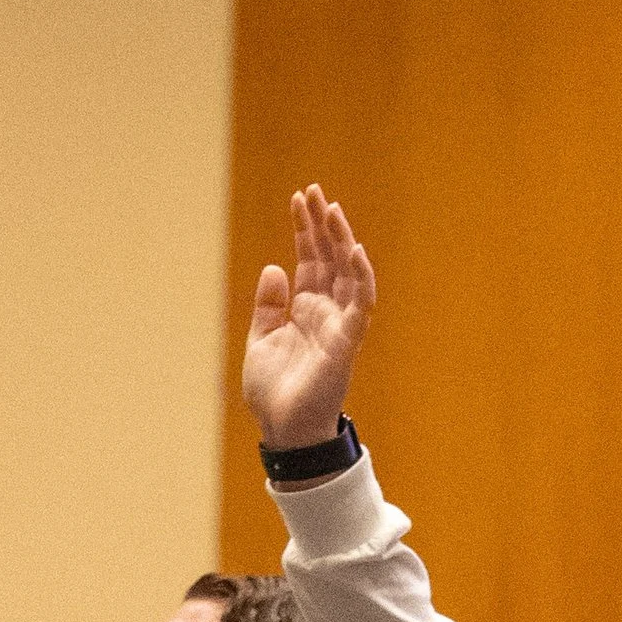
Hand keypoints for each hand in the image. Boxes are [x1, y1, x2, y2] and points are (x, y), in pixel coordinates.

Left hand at [242, 185, 376, 445]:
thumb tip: (274, 267)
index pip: (310, 260)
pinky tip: (353, 250)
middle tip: (314, 191)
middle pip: (329, 259)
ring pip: (347, 274)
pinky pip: (359, 305)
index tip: (299, 198)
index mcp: (305, 310)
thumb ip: (269, 306)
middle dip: (322, 224)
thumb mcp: (261, 339)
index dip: (305, 229)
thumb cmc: (274, 392)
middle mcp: (326, 313)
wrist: (283, 430)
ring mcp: (339, 326)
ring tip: (331, 209)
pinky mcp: (346, 343)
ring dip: (342, 241)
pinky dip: (360, 277)